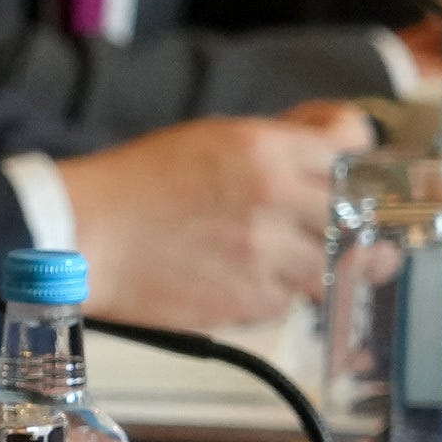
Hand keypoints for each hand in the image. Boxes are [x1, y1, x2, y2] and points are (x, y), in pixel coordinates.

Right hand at [55, 115, 345, 330]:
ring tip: (297, 261)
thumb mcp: (211, 138)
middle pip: (357, 213)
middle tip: (353, 231)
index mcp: (264, 150)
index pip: (353, 148)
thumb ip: (278, 140)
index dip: (360, 159)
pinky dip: (278, 296)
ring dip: (324, 266)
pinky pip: (289, 303)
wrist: (81, 237)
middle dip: (357, 222)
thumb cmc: (136, 186)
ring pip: (335, 267)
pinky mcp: (246, 302)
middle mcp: (273, 200)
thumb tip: (335, 137)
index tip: (358, 174)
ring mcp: (264, 255)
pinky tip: (248, 281)